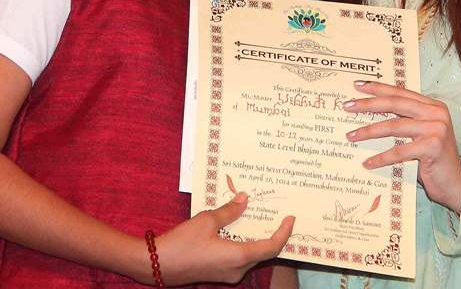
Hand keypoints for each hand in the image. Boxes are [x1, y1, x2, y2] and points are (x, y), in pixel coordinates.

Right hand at [151, 193, 294, 285]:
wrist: (157, 265)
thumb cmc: (182, 243)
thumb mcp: (207, 220)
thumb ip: (229, 210)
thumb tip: (245, 198)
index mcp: (238, 257)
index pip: (271, 247)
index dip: (284, 233)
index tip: (290, 218)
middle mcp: (237, 269)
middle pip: (263, 252)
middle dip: (272, 232)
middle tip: (277, 212)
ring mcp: (228, 273)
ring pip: (251, 254)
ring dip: (256, 236)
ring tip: (259, 215)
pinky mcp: (219, 272)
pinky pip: (240, 257)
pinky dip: (244, 241)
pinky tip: (239, 226)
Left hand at [344, 81, 460, 213]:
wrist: (457, 185)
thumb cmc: (433, 160)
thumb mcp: (420, 134)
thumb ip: (404, 121)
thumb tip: (369, 112)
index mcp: (432, 105)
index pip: (400, 92)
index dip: (378, 88)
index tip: (357, 86)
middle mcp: (436, 113)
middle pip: (395, 103)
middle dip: (368, 104)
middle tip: (347, 106)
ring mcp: (436, 129)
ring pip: (394, 126)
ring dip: (369, 131)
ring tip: (351, 136)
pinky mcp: (433, 147)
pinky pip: (400, 151)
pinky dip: (381, 157)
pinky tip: (368, 162)